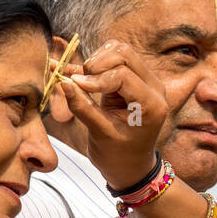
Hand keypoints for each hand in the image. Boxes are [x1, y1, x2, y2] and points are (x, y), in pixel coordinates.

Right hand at [47, 39, 167, 188]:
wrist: (131, 166)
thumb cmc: (117, 155)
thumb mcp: (99, 133)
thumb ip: (82, 106)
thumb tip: (63, 81)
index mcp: (151, 104)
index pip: (123, 75)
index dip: (95, 78)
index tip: (73, 85)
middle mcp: (154, 88)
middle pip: (123, 54)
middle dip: (96, 64)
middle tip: (79, 82)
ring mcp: (145, 81)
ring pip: (119, 51)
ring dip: (96, 61)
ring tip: (81, 81)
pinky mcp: (133, 79)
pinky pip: (114, 58)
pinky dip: (95, 63)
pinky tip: (74, 72)